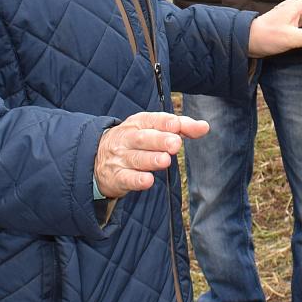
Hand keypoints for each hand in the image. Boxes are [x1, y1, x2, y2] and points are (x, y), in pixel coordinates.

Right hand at [94, 111, 209, 198]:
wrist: (97, 157)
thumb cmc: (135, 141)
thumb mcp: (154, 129)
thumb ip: (181, 127)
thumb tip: (205, 126)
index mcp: (138, 123)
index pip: (152, 120)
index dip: (164, 123)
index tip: (177, 125)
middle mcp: (128, 139)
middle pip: (143, 138)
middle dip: (159, 140)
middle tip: (175, 144)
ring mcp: (121, 158)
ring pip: (136, 158)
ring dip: (150, 159)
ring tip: (165, 160)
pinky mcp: (116, 177)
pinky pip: (126, 178)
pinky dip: (136, 180)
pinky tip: (148, 181)